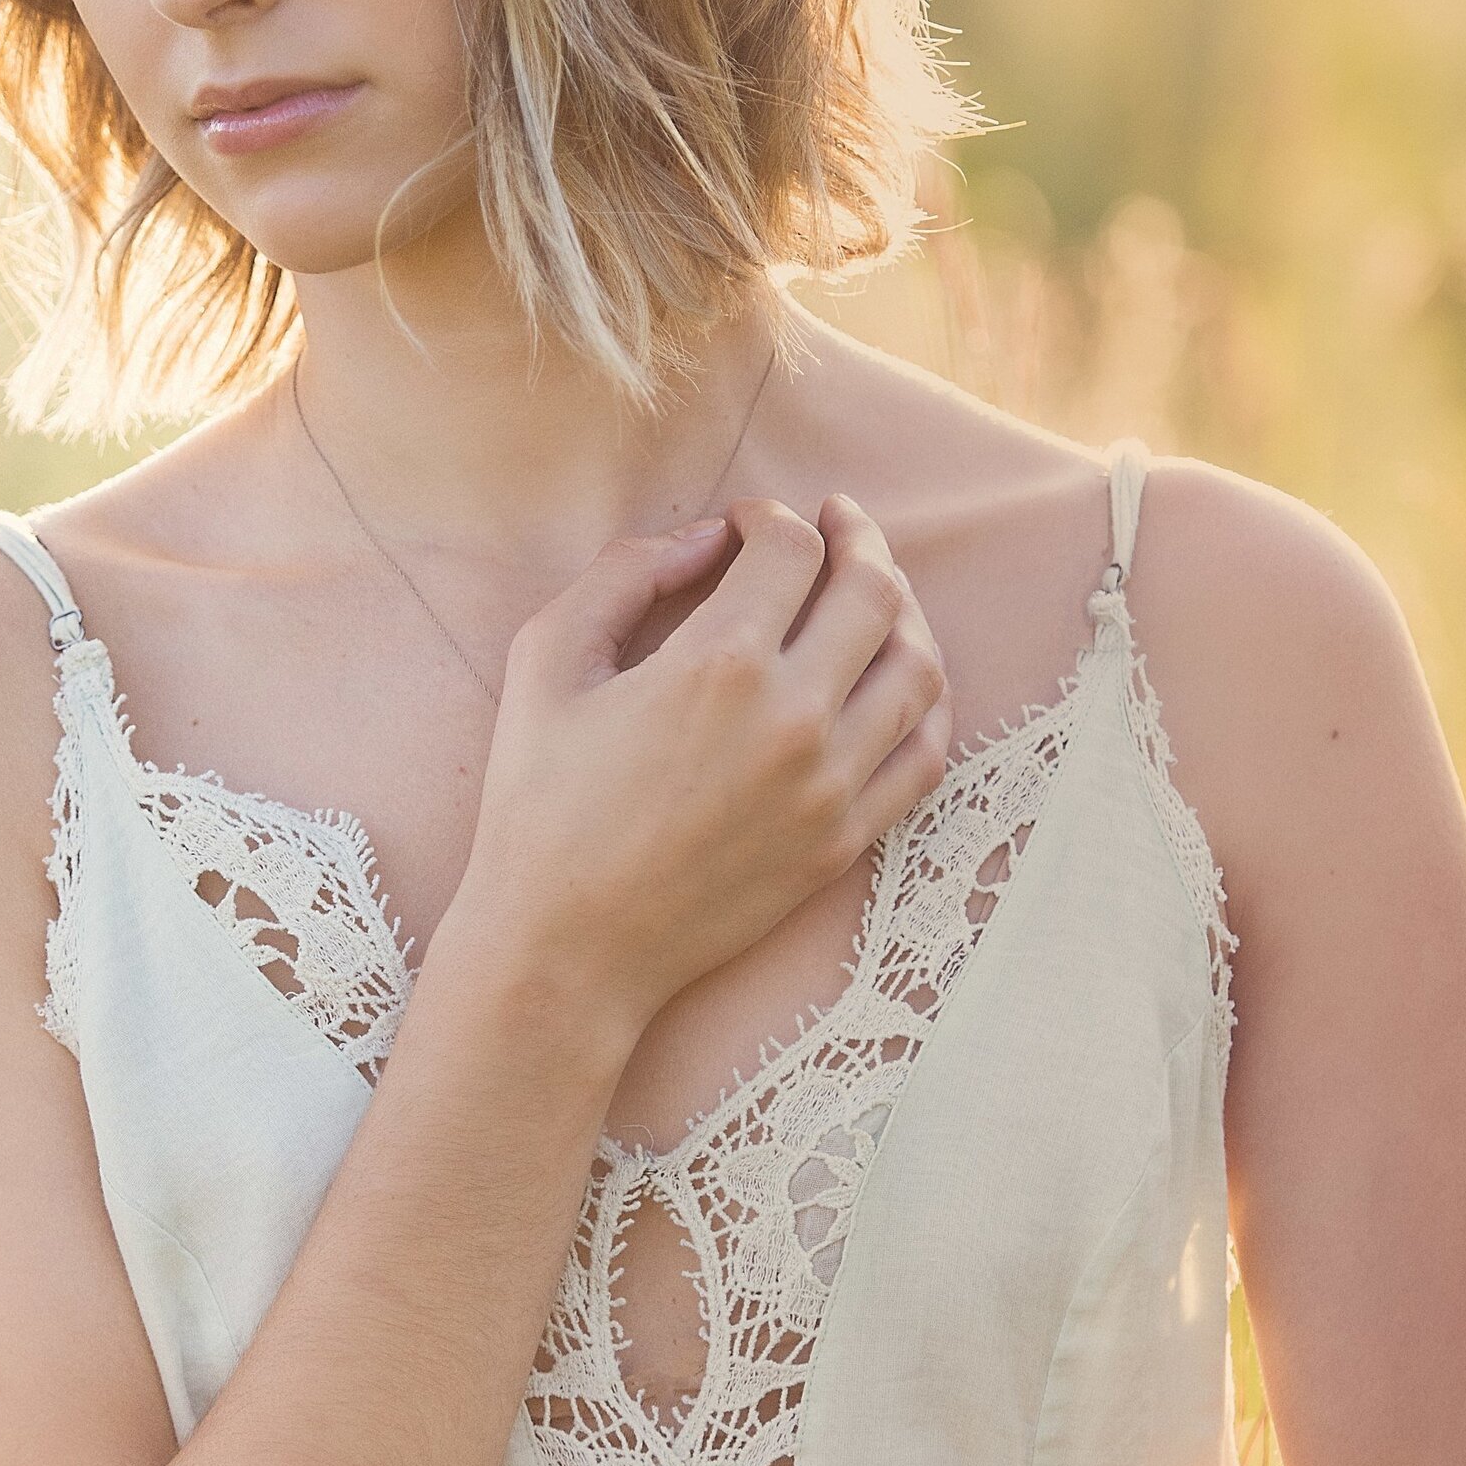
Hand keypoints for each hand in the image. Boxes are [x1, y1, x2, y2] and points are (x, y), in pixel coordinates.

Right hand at [449, 494, 950, 1063]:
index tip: (746, 526)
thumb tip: (703, 541)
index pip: (792, 549)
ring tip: (873, 594)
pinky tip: (897, 679)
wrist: (568, 947)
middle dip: (858, 538)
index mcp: (719, 664)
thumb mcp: (547, 663)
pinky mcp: (844, 840)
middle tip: (836, 524)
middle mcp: (793, 718)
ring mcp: (830, 785)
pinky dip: (924, 702)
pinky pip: (924, 754)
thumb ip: (623, 576)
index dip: (772, 517)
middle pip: (873, 592)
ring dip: (904, 612)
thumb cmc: (541, 805)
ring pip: (918, 668)